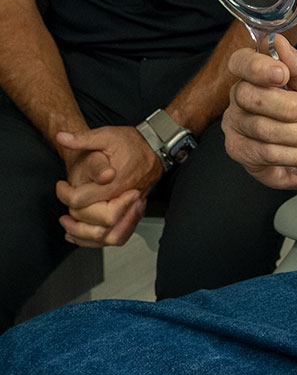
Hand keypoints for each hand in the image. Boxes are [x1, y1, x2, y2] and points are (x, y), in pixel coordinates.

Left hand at [55, 125, 162, 246]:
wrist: (157, 146)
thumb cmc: (133, 142)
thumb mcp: (106, 135)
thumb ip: (83, 139)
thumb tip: (62, 136)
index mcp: (114, 182)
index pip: (82, 200)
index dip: (65, 194)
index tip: (61, 186)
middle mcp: (123, 198)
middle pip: (94, 223)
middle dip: (75, 222)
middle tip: (63, 214)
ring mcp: (131, 207)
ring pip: (108, 235)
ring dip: (85, 236)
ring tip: (70, 228)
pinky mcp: (134, 211)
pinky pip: (118, 235)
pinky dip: (99, 240)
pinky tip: (85, 236)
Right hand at [223, 34, 296, 188]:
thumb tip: (279, 41)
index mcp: (257, 74)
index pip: (241, 61)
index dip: (258, 67)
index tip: (282, 75)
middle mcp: (240, 97)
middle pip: (250, 97)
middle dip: (289, 107)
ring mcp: (237, 125)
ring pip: (261, 128)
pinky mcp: (241, 152)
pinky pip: (264, 153)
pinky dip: (295, 154)